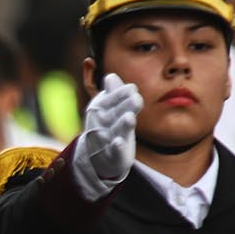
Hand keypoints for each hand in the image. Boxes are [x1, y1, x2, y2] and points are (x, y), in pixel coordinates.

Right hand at [77, 72, 142, 194]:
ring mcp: (105, 140)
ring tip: (129, 117)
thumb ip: (112, 93)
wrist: (98, 157)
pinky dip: (116, 147)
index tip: (133, 89)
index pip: (111, 99)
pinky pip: (114, 151)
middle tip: (136, 98)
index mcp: (99, 109)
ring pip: (116, 130)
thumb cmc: (106, 127)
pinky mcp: (113, 155)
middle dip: (124, 106)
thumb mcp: (106, 109)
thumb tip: (111, 76)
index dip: (122, 94)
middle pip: (114, 113)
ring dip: (122, 124)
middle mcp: (100, 124)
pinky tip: (119, 142)